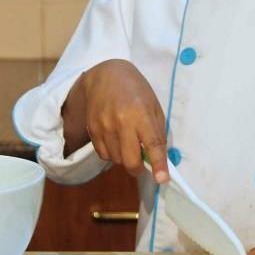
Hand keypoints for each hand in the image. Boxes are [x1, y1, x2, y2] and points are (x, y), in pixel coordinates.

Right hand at [73, 59, 168, 183]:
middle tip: (143, 165)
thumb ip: (157, 132)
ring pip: (116, 160)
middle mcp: (121, 123)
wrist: (106, 75)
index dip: (158, 165)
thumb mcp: (154, 106)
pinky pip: (104, 155)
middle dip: (138, 169)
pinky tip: (116, 140)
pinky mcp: (92, 130)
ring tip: (128, 143)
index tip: (162, 179)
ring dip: (125, 159)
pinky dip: (112, 154)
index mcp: (141, 114)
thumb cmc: (136, 90)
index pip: (152, 144)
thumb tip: (160, 159)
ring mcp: (104, 127)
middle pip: (130, 160)